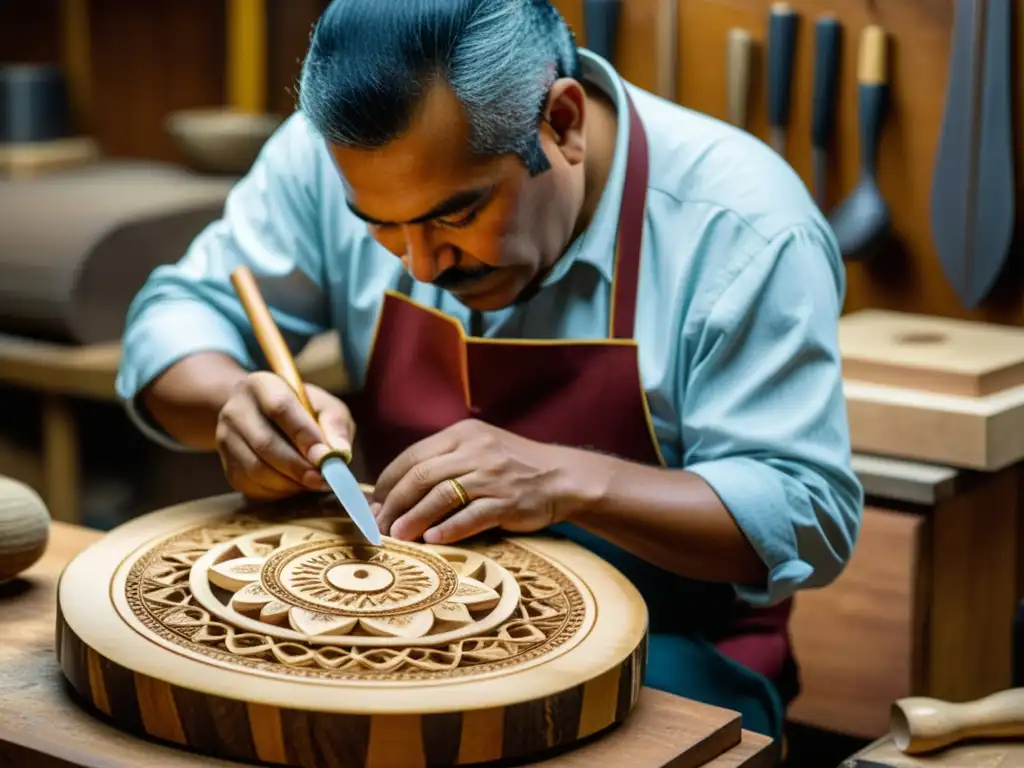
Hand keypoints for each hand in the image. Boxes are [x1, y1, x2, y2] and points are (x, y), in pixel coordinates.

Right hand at [216, 372, 354, 500]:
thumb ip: (335, 426)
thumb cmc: (302, 411)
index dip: (303, 433)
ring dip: (289, 483)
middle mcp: (236, 410)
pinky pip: (251, 486)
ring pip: (256, 469)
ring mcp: (226, 438)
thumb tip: (339, 456)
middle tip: (323, 480)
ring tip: (312, 483)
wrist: (262, 416)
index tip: (325, 456)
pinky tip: (294, 486)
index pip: (280, 407)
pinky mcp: (226, 465)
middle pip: (265, 443)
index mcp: (262, 385)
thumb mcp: (325, 407)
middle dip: (298, 467)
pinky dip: (277, 493)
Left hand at [372, 419, 602, 543]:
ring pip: (440, 496)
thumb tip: (397, 488)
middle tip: (376, 526)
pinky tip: (433, 539)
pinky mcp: (507, 501)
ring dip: (414, 518)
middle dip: (393, 503)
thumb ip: (444, 462)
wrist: (563, 476)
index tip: (373, 504)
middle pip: (420, 476)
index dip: (388, 482)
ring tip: (397, 535)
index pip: (413, 456)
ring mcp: (492, 476)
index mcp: (463, 434)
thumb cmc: (514, 467)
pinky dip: (449, 528)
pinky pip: (471, 515)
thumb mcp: (480, 449)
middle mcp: (475, 451)